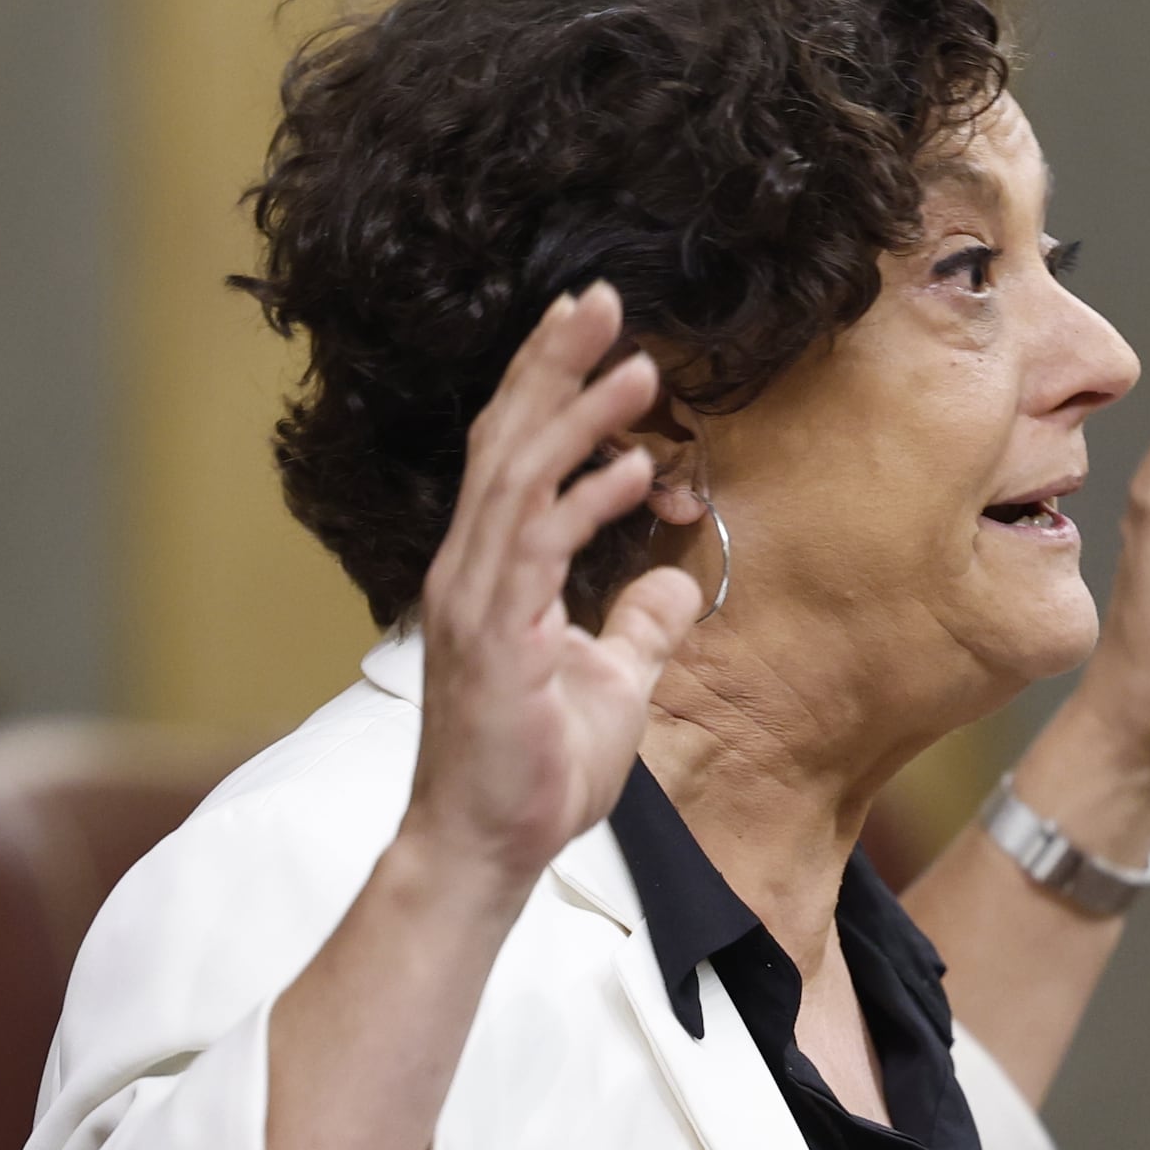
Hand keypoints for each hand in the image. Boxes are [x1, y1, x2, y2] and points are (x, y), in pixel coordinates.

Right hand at [401, 284, 709, 896]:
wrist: (485, 850)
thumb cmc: (533, 772)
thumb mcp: (611, 685)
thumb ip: (639, 626)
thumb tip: (677, 580)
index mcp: (491, 571)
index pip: (516, 456)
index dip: (549, 388)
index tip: (595, 332)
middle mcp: (471, 570)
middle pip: (508, 441)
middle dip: (552, 366)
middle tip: (599, 299)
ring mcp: (475, 600)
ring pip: (520, 479)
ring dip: (577, 416)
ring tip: (636, 363)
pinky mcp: (493, 638)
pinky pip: (537, 549)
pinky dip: (582, 501)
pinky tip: (634, 468)